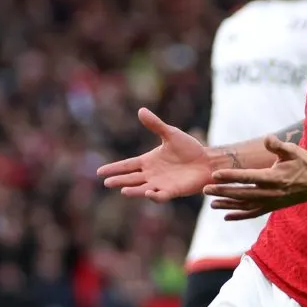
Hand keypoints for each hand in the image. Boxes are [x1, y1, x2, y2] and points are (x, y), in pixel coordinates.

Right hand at [97, 108, 213, 202]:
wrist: (207, 160)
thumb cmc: (189, 148)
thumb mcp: (171, 134)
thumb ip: (155, 125)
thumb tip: (141, 110)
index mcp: (149, 161)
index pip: (127, 165)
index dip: (114, 168)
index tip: (99, 172)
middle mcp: (152, 174)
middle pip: (131, 178)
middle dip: (119, 181)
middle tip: (106, 182)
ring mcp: (161, 184)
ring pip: (142, 189)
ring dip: (133, 191)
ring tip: (123, 190)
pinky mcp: (173, 191)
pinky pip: (161, 195)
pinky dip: (154, 196)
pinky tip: (148, 193)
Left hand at [203, 136, 306, 220]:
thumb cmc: (305, 163)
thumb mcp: (293, 151)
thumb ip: (277, 145)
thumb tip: (267, 138)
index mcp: (274, 177)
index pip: (247, 178)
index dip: (231, 176)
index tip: (215, 174)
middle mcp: (271, 193)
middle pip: (242, 194)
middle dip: (223, 191)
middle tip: (205, 189)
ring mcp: (272, 202)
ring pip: (245, 206)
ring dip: (228, 205)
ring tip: (212, 203)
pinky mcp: (273, 207)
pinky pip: (253, 213)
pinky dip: (239, 215)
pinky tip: (226, 216)